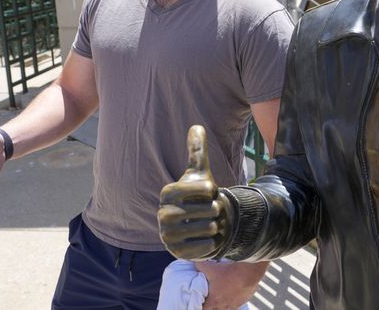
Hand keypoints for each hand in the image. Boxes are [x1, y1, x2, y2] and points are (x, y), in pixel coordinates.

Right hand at [159, 125, 233, 259]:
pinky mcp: (176, 253)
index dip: (213, 190)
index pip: (206, 189)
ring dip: (215, 225)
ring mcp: (167, 235)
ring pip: (209, 228)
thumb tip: (196, 126)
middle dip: (216, 210)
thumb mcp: (200, 172)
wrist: (196, 224)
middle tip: (208, 211)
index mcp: (168, 192)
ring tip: (207, 223)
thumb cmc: (198, 195)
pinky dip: (212, 242)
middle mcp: (163, 214)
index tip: (207, 192)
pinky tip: (206, 237)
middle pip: (209, 210)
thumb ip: (197, 150)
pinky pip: (206, 247)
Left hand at [196, 261, 268, 308]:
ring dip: (223, 306)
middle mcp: (223, 305)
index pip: (204, 309)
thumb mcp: (211, 267)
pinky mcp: (244, 300)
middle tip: (210, 301)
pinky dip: (234, 302)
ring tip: (221, 299)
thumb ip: (200, 265)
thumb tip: (194, 262)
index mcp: (214, 300)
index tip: (200, 302)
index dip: (201, 306)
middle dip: (212, 307)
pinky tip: (234, 295)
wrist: (248, 272)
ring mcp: (234, 304)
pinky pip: (237, 305)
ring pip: (226, 309)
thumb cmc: (229, 272)